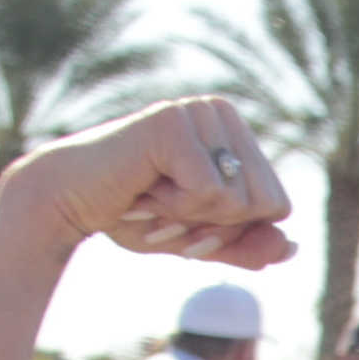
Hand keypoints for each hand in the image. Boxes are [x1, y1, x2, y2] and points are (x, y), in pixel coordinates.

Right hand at [0, 97, 296, 269]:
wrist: (68, 202)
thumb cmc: (134, 214)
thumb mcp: (201, 238)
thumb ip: (247, 244)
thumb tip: (290, 248)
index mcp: (236, 133)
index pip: (278, 206)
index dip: (235, 229)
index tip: (188, 213)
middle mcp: (222, 112)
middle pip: (266, 204)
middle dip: (216, 225)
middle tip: (169, 206)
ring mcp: (198, 112)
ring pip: (239, 201)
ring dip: (191, 215)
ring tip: (154, 191)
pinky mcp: (173, 123)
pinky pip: (209, 194)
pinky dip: (174, 206)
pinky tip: (143, 185)